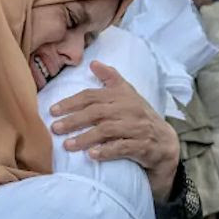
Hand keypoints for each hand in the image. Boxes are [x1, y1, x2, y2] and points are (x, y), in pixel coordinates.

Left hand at [50, 61, 179, 200]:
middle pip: (96, 113)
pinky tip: (91, 155)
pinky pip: (122, 147)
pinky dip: (106, 151)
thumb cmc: (140, 115)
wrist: (165, 141)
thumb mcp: (127, 94)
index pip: (92, 96)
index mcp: (121, 96)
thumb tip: (93, 63)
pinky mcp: (142, 145)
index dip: (71, 102)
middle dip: (74, 120)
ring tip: (67, 145)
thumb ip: (110, 78)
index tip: (53, 110)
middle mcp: (128, 109)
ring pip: (107, 130)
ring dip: (85, 138)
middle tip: (55, 128)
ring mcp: (136, 127)